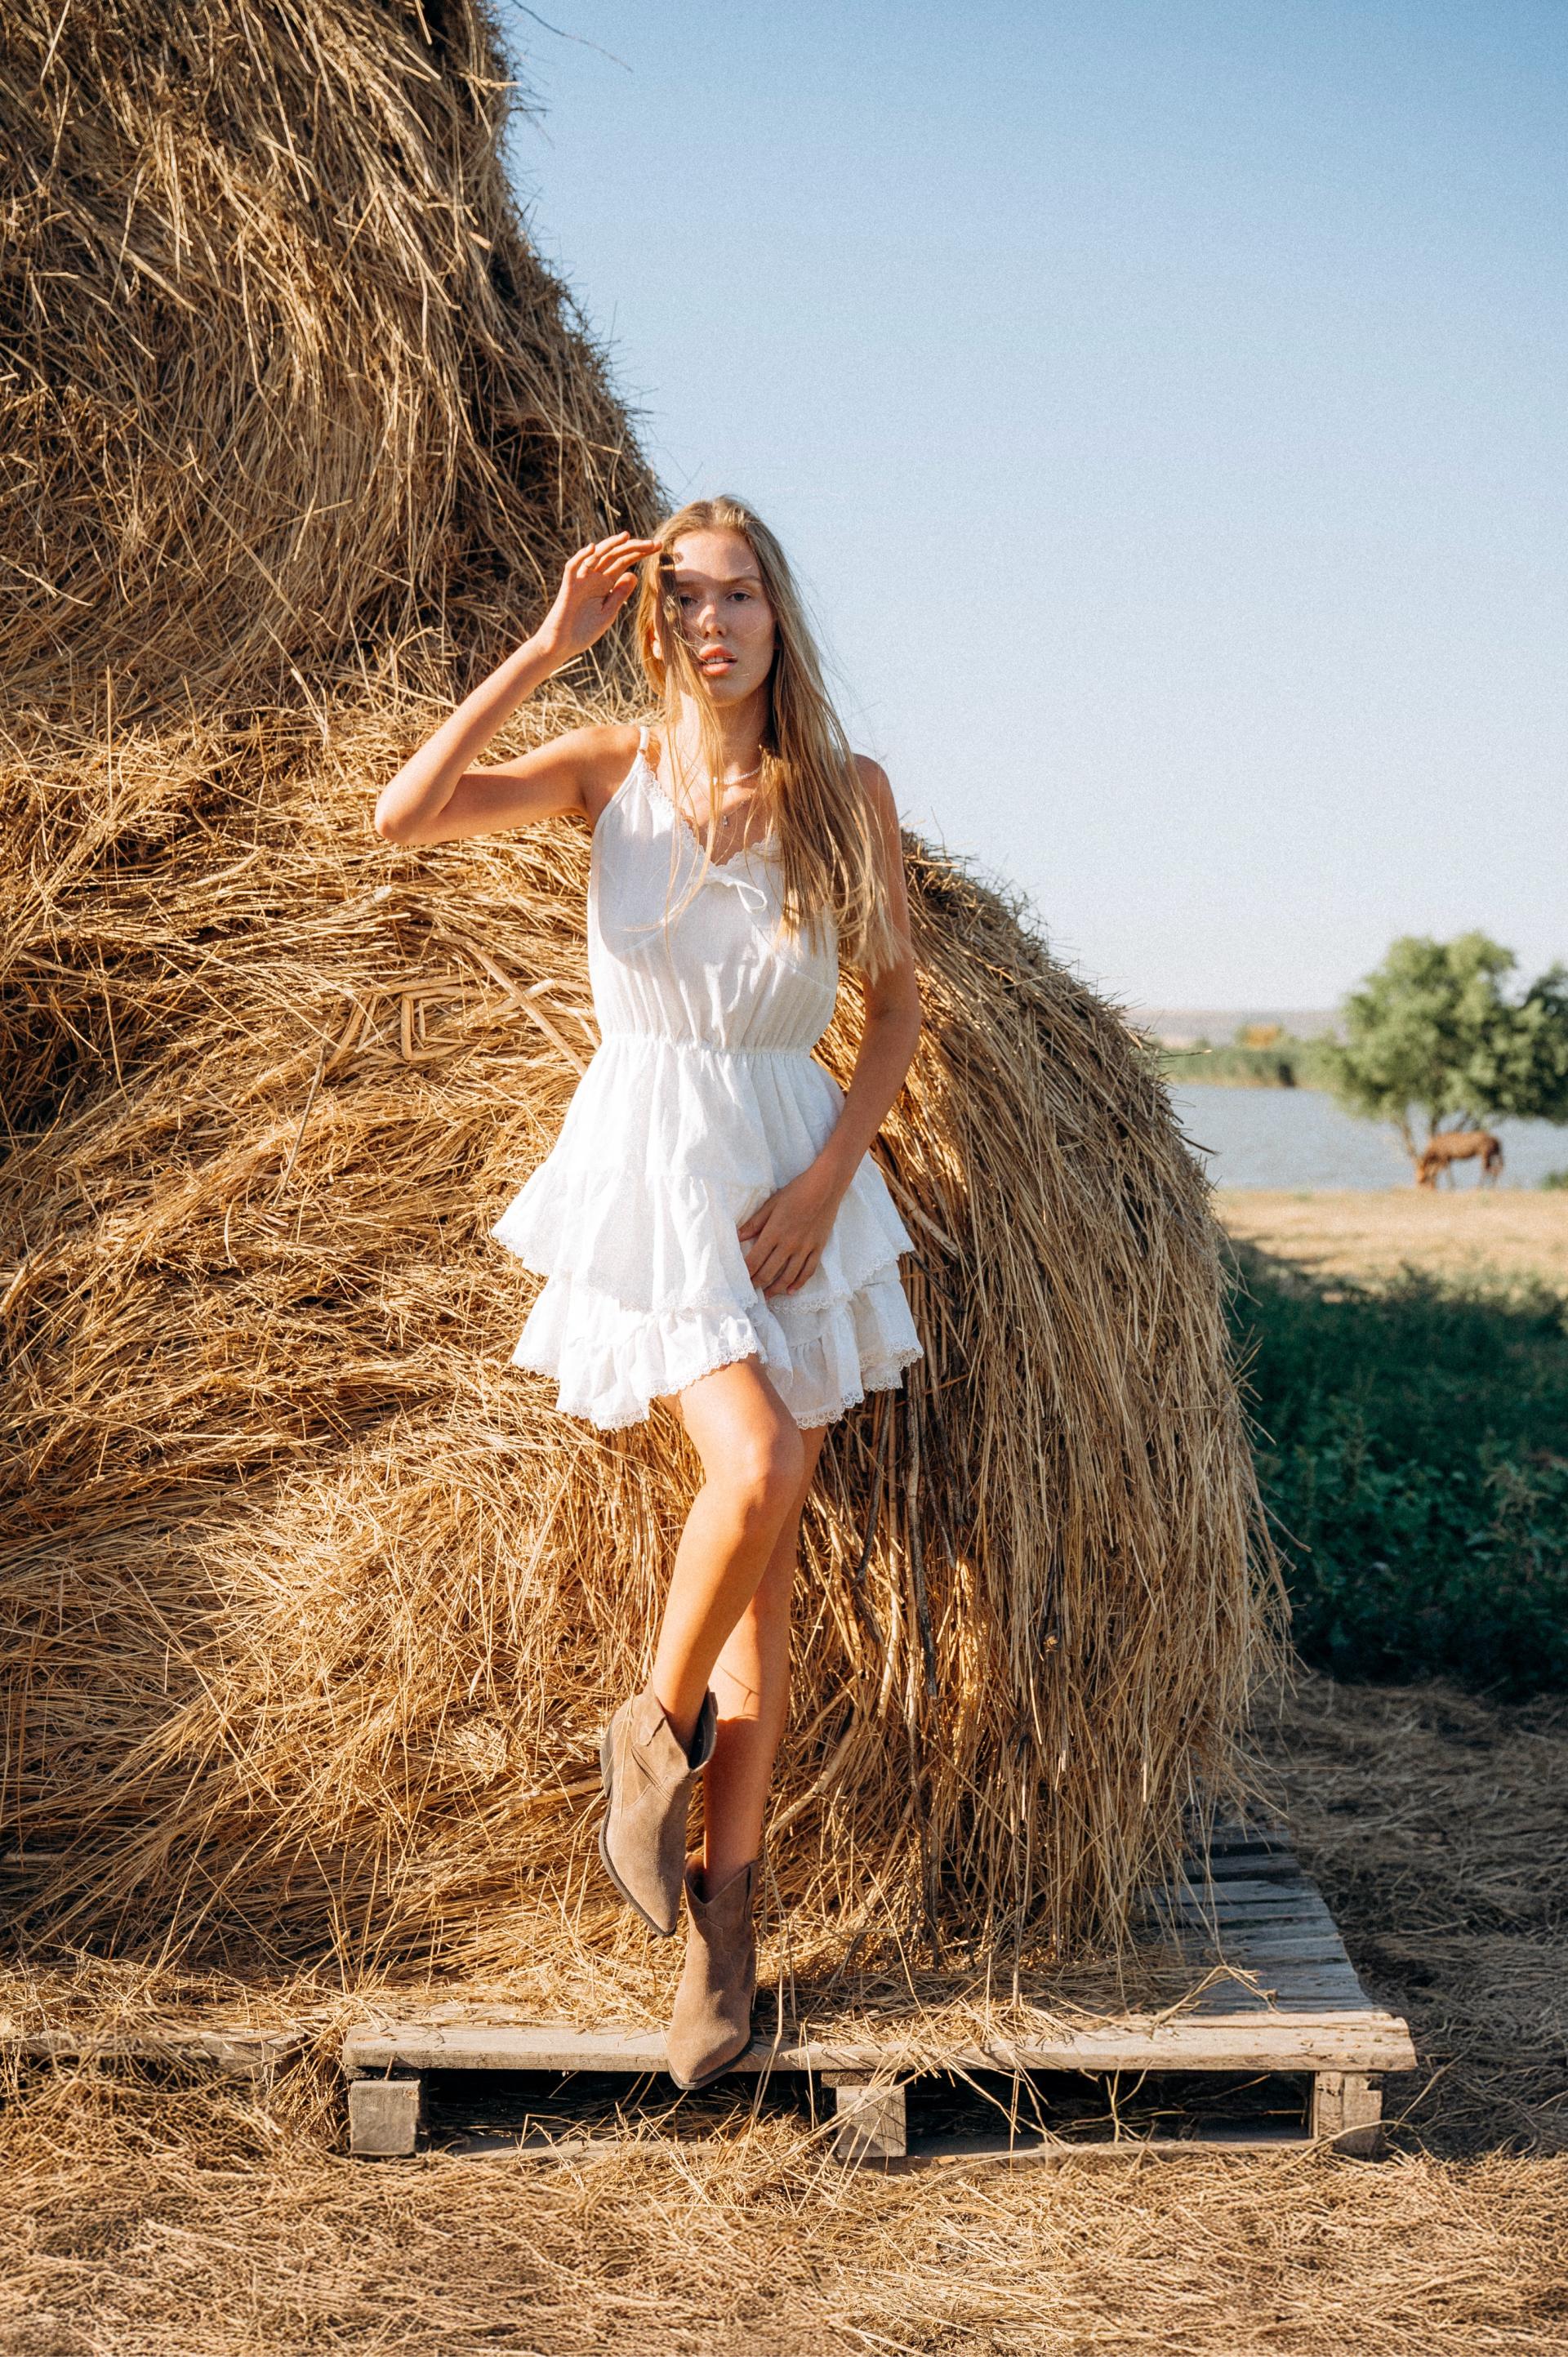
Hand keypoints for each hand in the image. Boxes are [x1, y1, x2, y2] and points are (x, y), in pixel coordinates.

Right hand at [538, 532, 660, 662]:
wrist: (563, 645)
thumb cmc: (584, 631)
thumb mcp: (608, 613)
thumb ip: (619, 594)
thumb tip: (634, 575)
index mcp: (606, 583)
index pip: (625, 561)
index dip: (640, 553)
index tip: (659, 547)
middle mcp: (594, 577)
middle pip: (614, 555)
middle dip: (633, 547)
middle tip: (654, 543)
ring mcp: (580, 580)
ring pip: (596, 556)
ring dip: (610, 545)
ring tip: (627, 537)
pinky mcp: (568, 587)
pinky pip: (572, 567)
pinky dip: (581, 557)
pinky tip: (593, 549)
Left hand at [738, 1163, 843, 1297]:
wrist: (825, 1187)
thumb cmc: (796, 1192)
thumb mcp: (771, 1204)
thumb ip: (754, 1223)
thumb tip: (737, 1237)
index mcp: (774, 1232)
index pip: (755, 1260)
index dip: (746, 1273)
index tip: (739, 1280)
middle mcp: (789, 1244)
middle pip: (769, 1272)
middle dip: (757, 1284)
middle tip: (750, 1291)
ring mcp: (805, 1248)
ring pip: (788, 1276)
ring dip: (776, 1289)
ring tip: (767, 1296)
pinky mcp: (818, 1249)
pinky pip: (808, 1271)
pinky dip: (799, 1283)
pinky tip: (791, 1291)